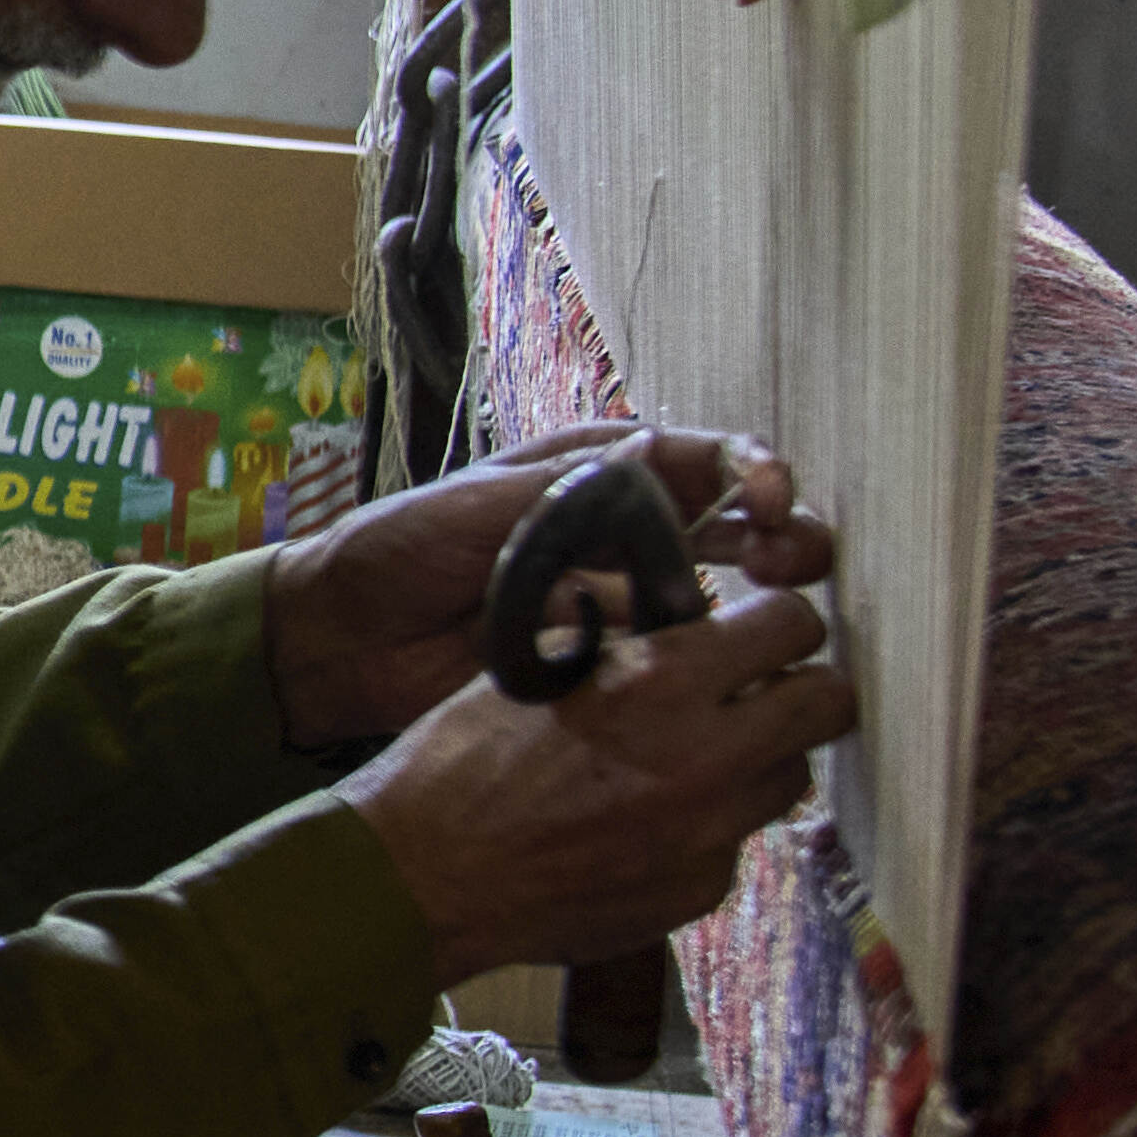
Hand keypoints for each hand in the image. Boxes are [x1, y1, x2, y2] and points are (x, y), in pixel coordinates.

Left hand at [269, 422, 838, 752]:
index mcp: (598, 471)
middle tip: (795, 563)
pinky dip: (701, 668)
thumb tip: (658, 456)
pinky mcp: (605, 664)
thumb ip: (565, 489)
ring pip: (715, 599)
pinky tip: (719, 680)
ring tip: (776, 623)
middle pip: (735, 529)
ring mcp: (618, 600)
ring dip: (754, 608)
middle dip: (782, 539)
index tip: (771, 499)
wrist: (341, 638)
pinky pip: (670, 663)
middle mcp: (625, 530)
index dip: (752, 472)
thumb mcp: (475, 505)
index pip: (704, 460)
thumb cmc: (395, 548)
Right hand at [336, 585, 858, 982]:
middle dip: (800, 687)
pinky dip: (704, 826)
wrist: (421, 877)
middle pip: (829, 704)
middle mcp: (708, 756)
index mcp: (662, 681)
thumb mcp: (539, 668)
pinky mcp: (699, 891)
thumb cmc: (457, 762)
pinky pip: (733, 842)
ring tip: (693, 760)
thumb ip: (631, 651)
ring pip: (789, 777)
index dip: (777, 620)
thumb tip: (687, 634)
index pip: (793, 624)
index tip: (757, 629)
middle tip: (760, 689)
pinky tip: (640, 824)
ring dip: (756, 758)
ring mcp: (711, 833)